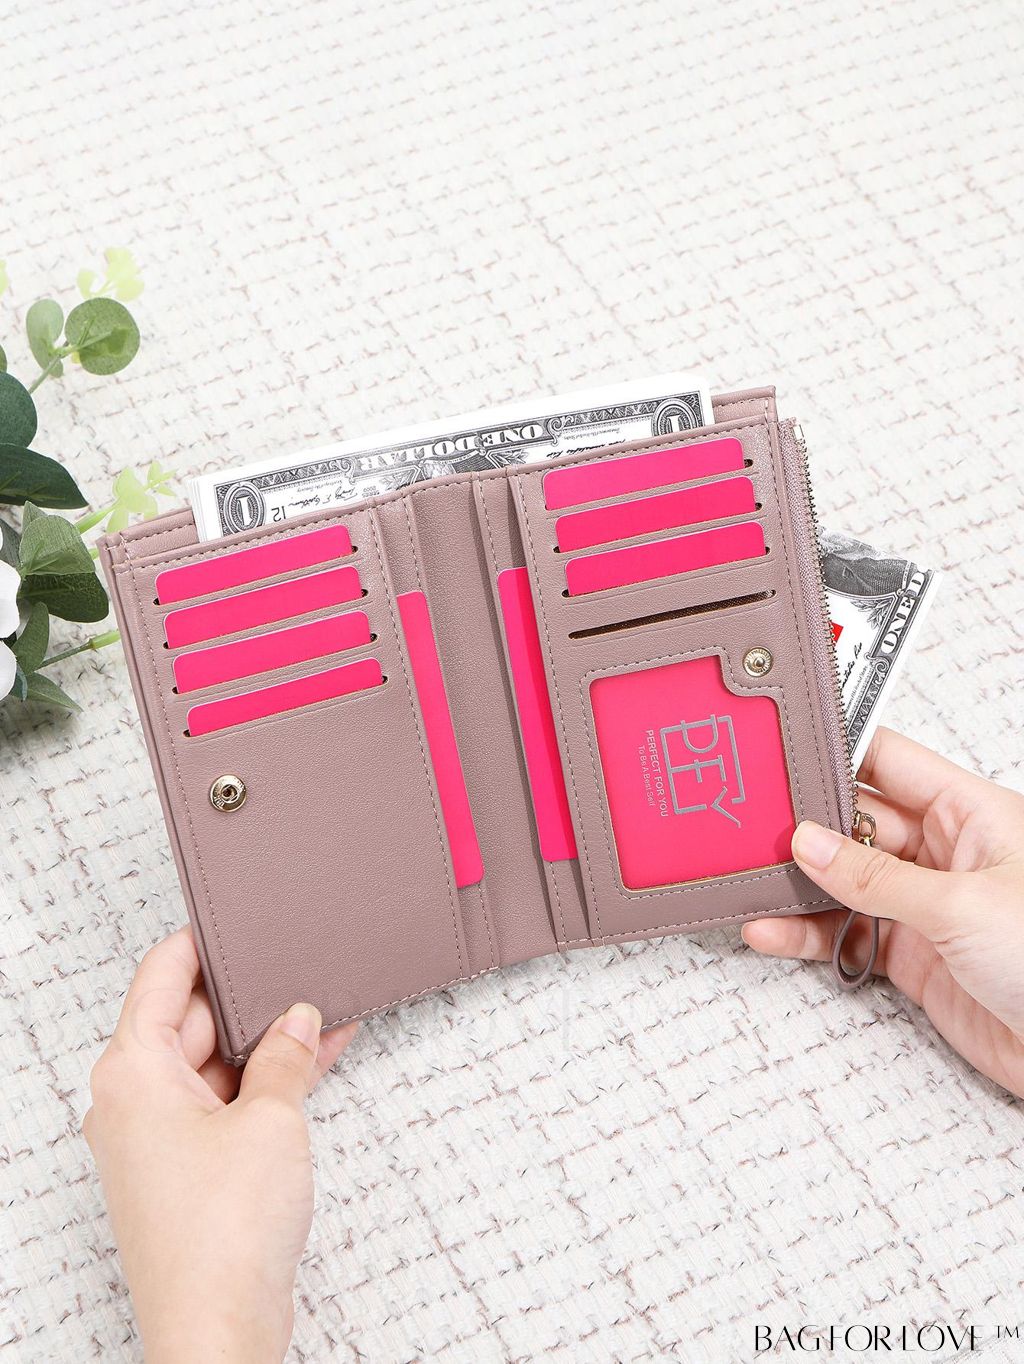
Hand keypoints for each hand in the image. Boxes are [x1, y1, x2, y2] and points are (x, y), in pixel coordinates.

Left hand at [83, 928, 355, 1363]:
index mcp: (133, 1069)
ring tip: (327, 1009)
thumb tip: (296, 1020)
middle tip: (304, 965)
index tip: (239, 917)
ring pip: (217, 1063)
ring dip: (269, 1043)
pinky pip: (228, 1104)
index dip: (203, 942)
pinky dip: (269, 1083)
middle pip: (194, 1019)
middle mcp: (135, 1100)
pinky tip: (319, 1057)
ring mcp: (160, 1138)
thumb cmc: (223, 1233)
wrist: (220, 1330)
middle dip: (253, 997)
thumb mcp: (271, 1118)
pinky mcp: (189, 1170)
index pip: (162, 975)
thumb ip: (285, 1056)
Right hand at [743, 727, 1023, 1098]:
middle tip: (752, 825)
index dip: (838, 753)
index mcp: (971, 814)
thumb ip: (876, 876)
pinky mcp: (913, 956)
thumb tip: (812, 844)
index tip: (785, 752)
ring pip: (845, 882)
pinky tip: (774, 929)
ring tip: (752, 883)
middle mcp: (946, 854)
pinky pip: (846, 933)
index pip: (890, 762)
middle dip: (805, 825)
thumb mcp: (960, 905)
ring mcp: (926, 905)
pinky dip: (806, 934)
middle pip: (857, 822)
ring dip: (799, 886)